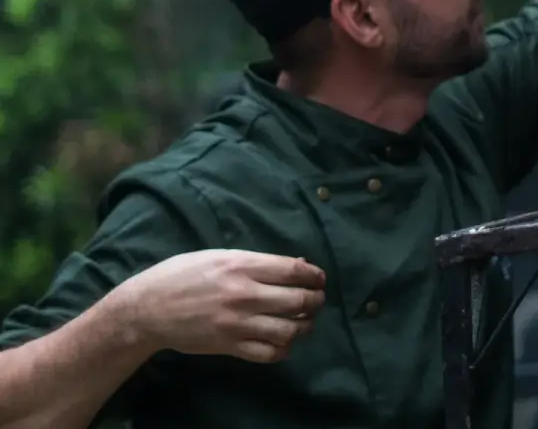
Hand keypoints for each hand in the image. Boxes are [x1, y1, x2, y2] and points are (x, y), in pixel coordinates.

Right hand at [109, 250, 326, 363]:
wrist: (146, 309)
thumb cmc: (182, 276)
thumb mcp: (219, 257)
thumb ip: (257, 261)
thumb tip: (297, 265)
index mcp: (242, 266)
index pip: (294, 271)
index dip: (314, 276)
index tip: (319, 280)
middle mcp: (244, 294)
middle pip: (298, 301)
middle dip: (315, 301)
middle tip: (316, 301)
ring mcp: (237, 323)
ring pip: (289, 330)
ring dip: (304, 327)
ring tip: (304, 323)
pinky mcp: (229, 346)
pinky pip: (268, 353)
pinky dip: (283, 349)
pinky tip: (283, 342)